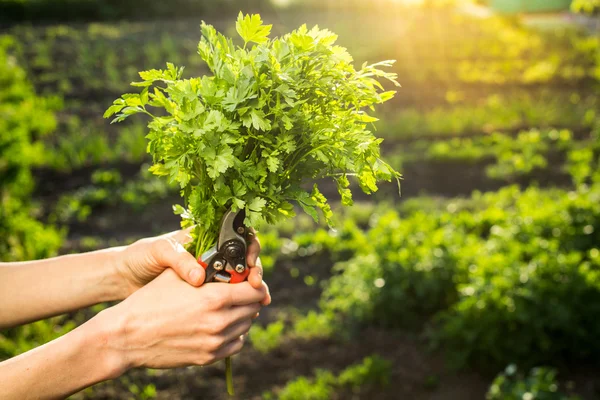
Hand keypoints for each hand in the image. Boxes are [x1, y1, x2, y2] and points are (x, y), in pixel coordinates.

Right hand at [99, 268, 268, 372]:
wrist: (127, 336)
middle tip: (239, 292)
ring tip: (228, 307)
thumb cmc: (150, 300)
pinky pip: (236, 344)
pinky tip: (221, 325)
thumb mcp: (178, 276)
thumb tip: (229, 264)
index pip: (255, 290)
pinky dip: (234, 334)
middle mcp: (219, 321)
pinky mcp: (208, 357)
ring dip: (241, 315)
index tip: (252, 281)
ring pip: (246, 326)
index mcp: (215, 297)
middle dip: (249, 298)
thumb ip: (207, 269)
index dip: (256, 284)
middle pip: (254, 308)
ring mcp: (215, 342)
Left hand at [115, 227, 267, 298]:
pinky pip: (227, 304)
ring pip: (241, 286)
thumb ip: (179, 260)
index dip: (251, 250)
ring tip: (255, 307)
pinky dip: (236, 310)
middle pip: (246, 264)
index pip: (240, 238)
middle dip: (256, 277)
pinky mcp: (204, 299)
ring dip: (250, 296)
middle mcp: (212, 258)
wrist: (122, 280)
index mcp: (206, 239)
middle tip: (258, 291)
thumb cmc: (139, 258)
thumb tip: (199, 278)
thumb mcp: (158, 252)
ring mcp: (210, 279)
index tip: (250, 265)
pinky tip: (240, 319)